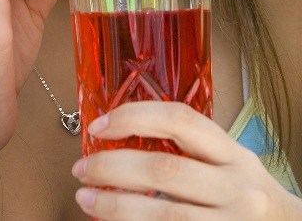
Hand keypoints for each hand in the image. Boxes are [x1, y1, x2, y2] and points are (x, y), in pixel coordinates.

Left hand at [72, 102, 301, 218]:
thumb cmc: (247, 196)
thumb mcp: (229, 163)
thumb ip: (188, 149)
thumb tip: (119, 136)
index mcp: (234, 154)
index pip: (180, 120)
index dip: (135, 117)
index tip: (99, 125)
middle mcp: (237, 189)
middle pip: (164, 170)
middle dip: (112, 167)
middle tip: (81, 168)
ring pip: (163, 216)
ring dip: (115, 207)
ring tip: (85, 199)